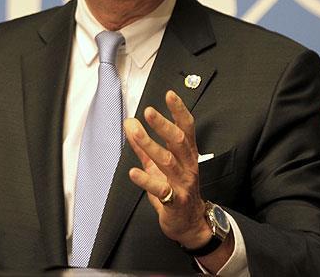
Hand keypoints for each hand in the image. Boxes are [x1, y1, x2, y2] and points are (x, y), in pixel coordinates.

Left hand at [124, 90, 211, 248]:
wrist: (189, 223)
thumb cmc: (175, 190)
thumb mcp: (159, 166)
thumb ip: (144, 145)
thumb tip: (130, 123)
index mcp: (187, 155)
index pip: (186, 128)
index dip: (179, 111)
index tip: (170, 95)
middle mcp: (187, 166)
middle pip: (178, 141)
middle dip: (164, 125)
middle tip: (149, 111)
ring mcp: (182, 183)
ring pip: (168, 161)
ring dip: (150, 146)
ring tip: (135, 132)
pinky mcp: (175, 201)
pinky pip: (161, 189)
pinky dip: (146, 180)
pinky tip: (133, 172)